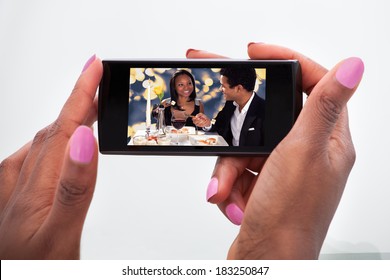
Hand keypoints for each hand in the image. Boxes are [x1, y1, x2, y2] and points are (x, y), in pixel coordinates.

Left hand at [0, 55, 101, 258]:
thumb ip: (73, 187)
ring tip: (87, 103)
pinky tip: (58, 141)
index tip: (95, 66)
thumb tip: (85, 140)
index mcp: (36, 184)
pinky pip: (35, 157)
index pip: (64, 126)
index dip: (81, 93)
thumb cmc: (33, 268)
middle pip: (56, 128)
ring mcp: (17, 188)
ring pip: (46, 141)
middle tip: (98, 77)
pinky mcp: (18, 196)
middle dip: (79, 98)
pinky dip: (54, 140)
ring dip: (69, 117)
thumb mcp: (60, 235)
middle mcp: (23, 180)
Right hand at [187, 44, 363, 258]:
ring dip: (231, 167)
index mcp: (329, 139)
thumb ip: (324, 107)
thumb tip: (353, 66)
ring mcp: (285, 168)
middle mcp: (309, 151)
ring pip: (247, 144)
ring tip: (229, 190)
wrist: (265, 262)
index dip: (285, 61)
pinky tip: (230, 199)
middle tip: (221, 129)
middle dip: (240, 132)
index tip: (255, 52)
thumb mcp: (304, 154)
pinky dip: (229, 181)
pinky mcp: (265, 181)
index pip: (313, 82)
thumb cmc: (289, 219)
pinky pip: (239, 165)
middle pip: (269, 117)